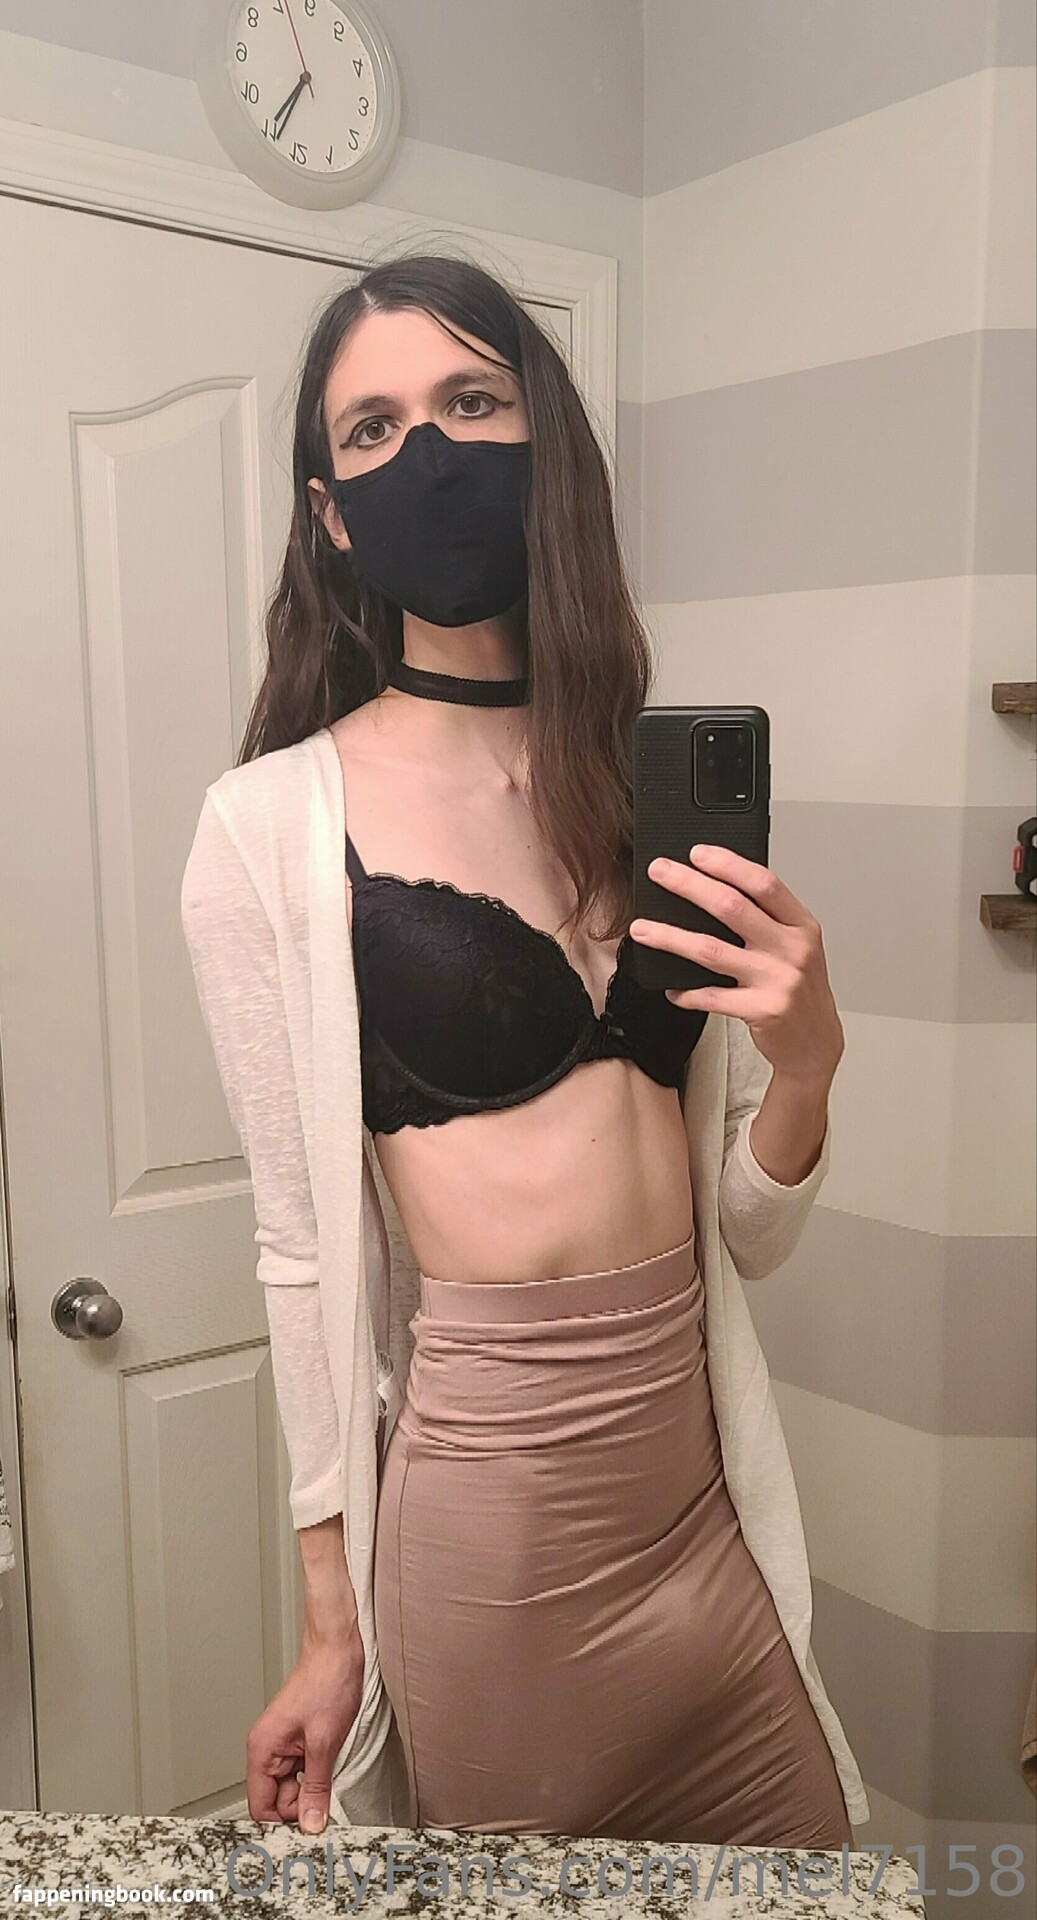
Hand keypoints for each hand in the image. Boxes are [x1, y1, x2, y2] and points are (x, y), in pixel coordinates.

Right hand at [246, 1622, 364, 1833]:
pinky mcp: (299, 1741)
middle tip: (327, 1795)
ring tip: (332, 1765)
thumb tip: (310, 1824)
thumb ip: (316, 1789)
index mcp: (262, 1750)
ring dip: (314, 1787)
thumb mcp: (324, 1743)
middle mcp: (267, 1749)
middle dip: (303, 1803)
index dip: (284, 1820)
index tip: (308, 1825)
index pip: (261, 1808)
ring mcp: (283, 1746)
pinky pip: (304, 1772)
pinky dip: (318, 1774)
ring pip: (293, 1788)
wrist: (339, 1650)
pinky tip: (332, 1761)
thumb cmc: (327, 1681)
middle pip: (278, 1801)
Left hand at [629, 843, 843, 1085]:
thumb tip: (714, 890)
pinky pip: (711, 996)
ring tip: (643, 929)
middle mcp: (792, 949)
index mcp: (801, 925)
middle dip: (689, 885)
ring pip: (711, 950)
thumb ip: (768, 921)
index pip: (764, 884)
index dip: (728, 864)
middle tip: (659, 873)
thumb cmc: (801, 991)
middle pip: (731, 907)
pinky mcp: (762, 1010)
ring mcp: (777, 980)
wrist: (816, 1043)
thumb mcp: (797, 947)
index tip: (697, 853)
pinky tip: (670, 987)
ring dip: (671, 937)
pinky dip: (685, 991)